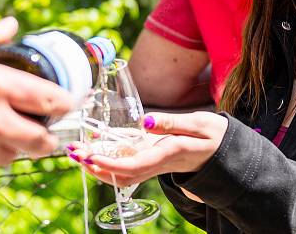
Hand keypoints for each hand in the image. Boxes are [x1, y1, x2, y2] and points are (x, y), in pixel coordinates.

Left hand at [66, 111, 228, 187]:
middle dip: (95, 167)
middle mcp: (158, 164)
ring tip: (76, 151)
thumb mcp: (199, 123)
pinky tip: (94, 148)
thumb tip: (146, 121)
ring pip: (121, 174)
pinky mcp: (152, 160)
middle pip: (121, 175)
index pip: (135, 166)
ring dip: (97, 166)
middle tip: (73, 152)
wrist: (222, 150)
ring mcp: (154, 164)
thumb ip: (173, 122)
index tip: (90, 156)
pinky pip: (126, 167)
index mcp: (168, 154)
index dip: (110, 164)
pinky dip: (107, 160)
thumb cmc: (212, 136)